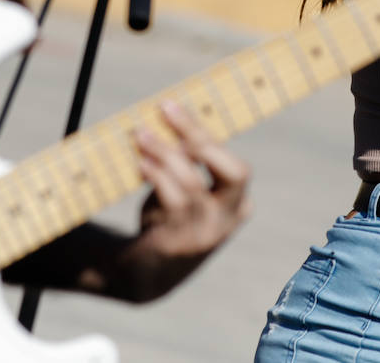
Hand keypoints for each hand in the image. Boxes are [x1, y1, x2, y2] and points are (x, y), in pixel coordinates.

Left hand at [117, 101, 251, 301]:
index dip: (210, 134)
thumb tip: (169, 113)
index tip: (177, 105)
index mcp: (238, 202)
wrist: (148, 272)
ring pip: (193, 182)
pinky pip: (171, 201)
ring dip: (165, 152)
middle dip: (199, 136)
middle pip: (232, 171)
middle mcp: (229, 218)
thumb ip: (187, 161)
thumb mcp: (185, 189)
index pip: (237, 166)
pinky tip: (141, 162)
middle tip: (167, 110)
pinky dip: (156, 176)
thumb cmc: (168, 218)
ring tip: (142, 134)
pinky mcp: (180, 243)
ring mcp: (207, 233)